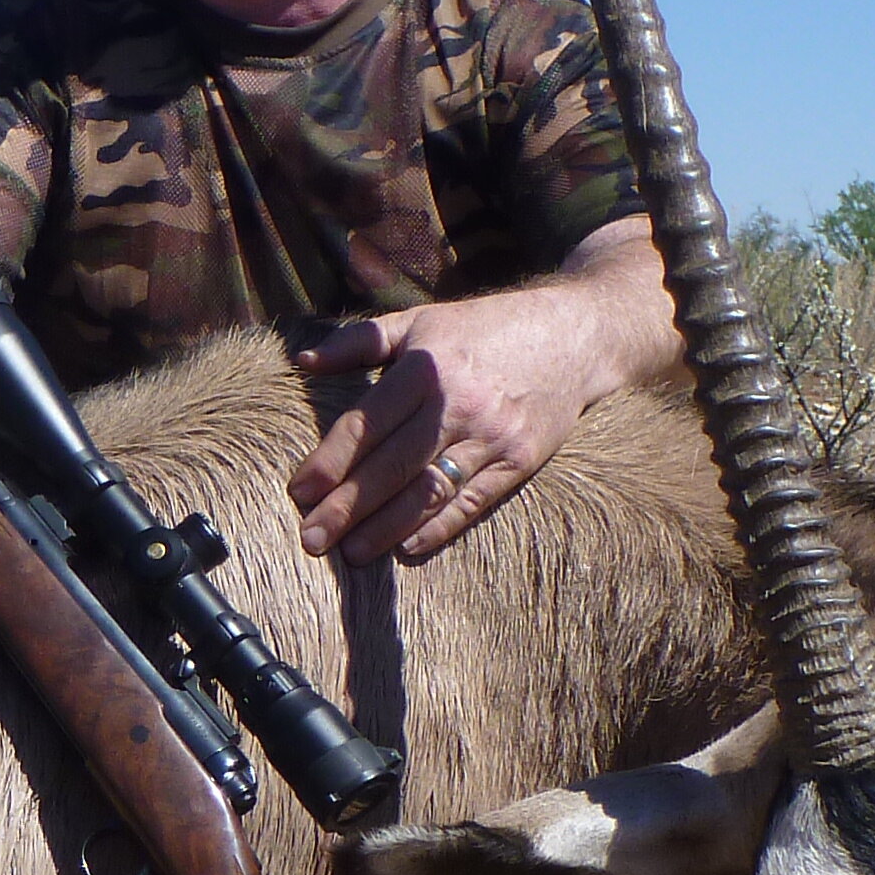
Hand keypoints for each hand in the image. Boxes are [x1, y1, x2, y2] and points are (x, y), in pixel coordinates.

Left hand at [286, 300, 584, 564]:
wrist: (575, 335)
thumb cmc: (485, 329)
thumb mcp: (420, 321)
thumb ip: (359, 341)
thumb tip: (302, 361)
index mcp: (425, 368)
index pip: (366, 424)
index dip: (329, 461)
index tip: (299, 493)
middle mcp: (457, 405)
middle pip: (392, 466)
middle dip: (347, 507)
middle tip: (311, 538)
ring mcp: (492, 436)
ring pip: (429, 491)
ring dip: (385, 527)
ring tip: (350, 553)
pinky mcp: (521, 461)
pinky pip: (473, 503)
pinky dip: (439, 528)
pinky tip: (406, 548)